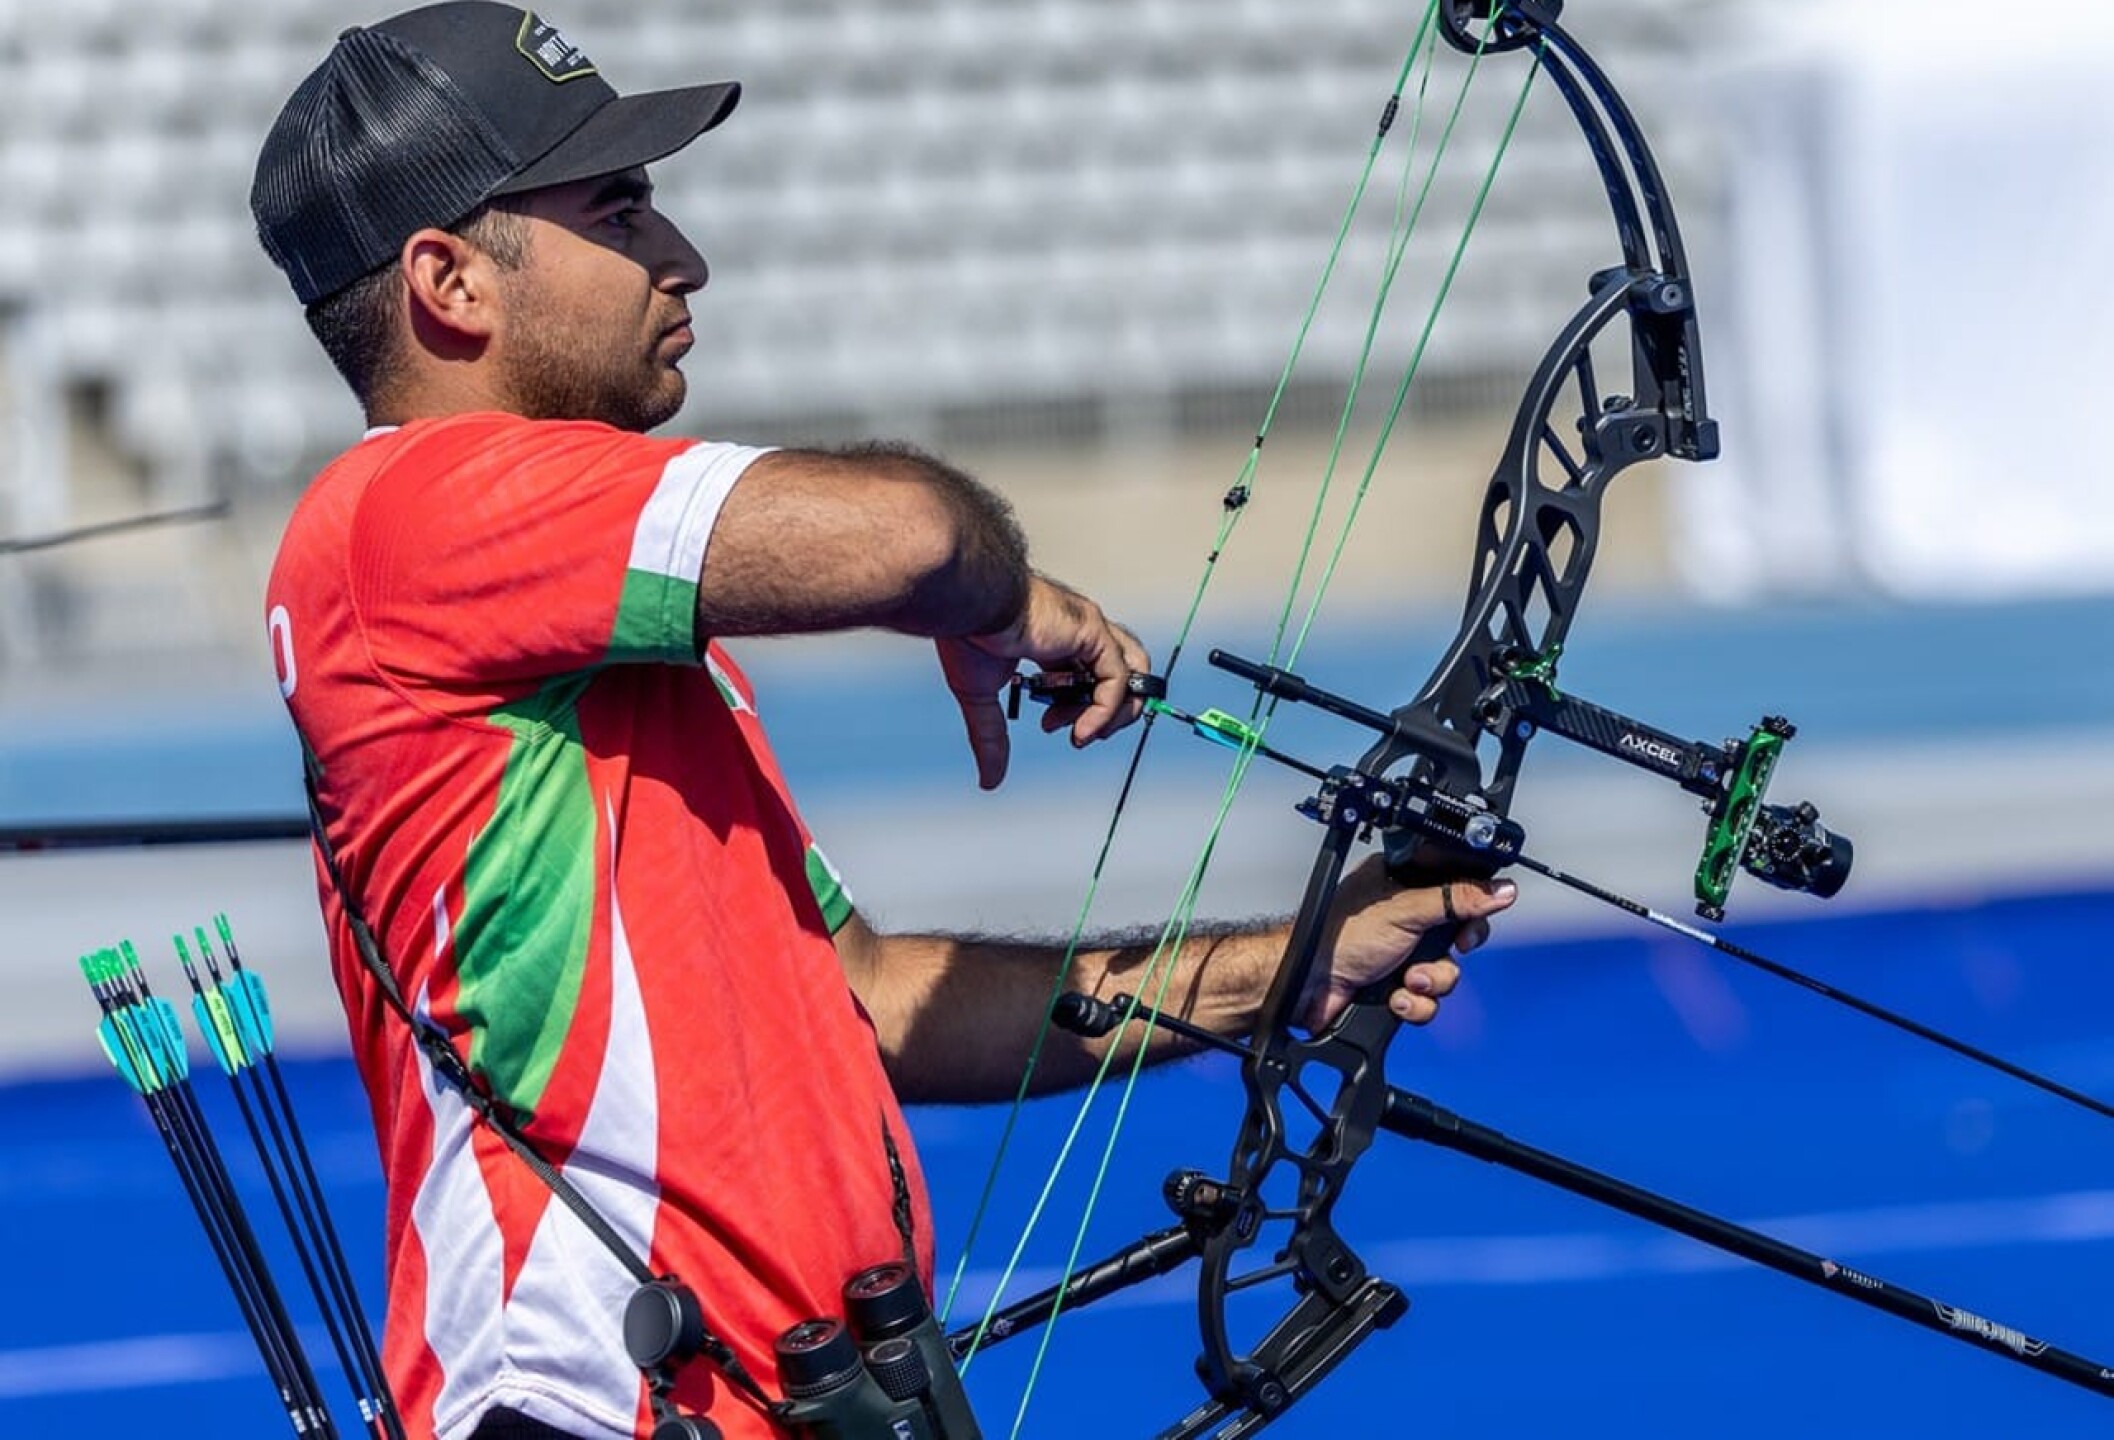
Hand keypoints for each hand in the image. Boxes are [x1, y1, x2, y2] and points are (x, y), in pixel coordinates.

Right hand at [935, 574, 1150, 788]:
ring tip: (1090, 735)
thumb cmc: (968, 634)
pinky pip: (1117, 679)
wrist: (968, 607)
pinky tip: (1083, 729)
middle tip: (1078, 734)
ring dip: (1117, 713)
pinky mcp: (1093, 632)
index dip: (1078, 709)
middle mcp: (1078, 633)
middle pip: (1119, 675)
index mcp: (1054, 641)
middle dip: (1105, 714)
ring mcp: (1089, 629)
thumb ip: (992, 738)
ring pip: (1132, 674)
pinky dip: (1105, 711)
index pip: (1088, 676)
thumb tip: (990, 779)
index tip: (1051, 726)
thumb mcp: (981, 697)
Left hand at [1301, 855, 1517, 1029]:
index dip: (1473, 902)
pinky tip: (1395, 998)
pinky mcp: (1398, 987)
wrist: (1309, 986)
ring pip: (1447, 972)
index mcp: (1404, 883)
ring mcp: (1403, 953)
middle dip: (1453, 950)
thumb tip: (1500, 890)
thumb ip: (1457, 899)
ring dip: (1431, 980)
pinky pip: (1430, 1001)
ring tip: (1407, 978)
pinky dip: (1416, 1003)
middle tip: (1450, 948)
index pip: (1458, 884)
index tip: (1475, 916)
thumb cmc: (1339, 936)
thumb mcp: (1406, 910)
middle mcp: (1407, 917)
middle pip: (1460, 933)